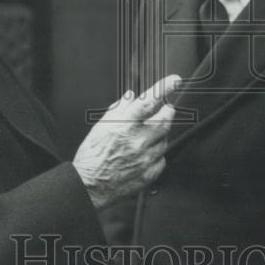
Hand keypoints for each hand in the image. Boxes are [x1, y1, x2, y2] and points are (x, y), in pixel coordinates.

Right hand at [72, 74, 180, 210]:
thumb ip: (119, 109)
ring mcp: (145, 158)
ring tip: (146, 136)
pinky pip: (162, 158)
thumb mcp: (101, 126)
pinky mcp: (149, 173)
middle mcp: (137, 141)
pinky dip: (156, 153)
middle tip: (165, 109)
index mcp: (124, 126)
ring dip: (160, 134)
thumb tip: (131, 96)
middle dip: (168, 111)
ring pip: (164, 139)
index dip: (164, 88)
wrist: (90, 185)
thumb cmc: (92, 154)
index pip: (149, 101)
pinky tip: (145, 153)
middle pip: (165, 120)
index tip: (174, 80)